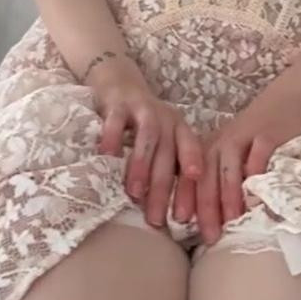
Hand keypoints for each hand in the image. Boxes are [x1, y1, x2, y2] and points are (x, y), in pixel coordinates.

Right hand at [89, 54, 203, 226]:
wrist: (119, 81)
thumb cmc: (143, 122)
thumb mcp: (162, 139)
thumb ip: (168, 167)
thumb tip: (176, 216)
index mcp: (180, 128)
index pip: (193, 153)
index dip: (193, 181)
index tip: (190, 206)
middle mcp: (165, 118)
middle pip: (169, 154)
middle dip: (163, 188)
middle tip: (156, 218)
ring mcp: (143, 108)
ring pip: (148, 136)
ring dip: (142, 165)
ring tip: (135, 192)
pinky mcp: (119, 103)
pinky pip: (117, 120)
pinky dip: (114, 137)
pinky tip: (108, 156)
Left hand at [174, 94, 300, 245]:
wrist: (283, 102)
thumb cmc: (254, 138)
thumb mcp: (231, 155)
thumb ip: (219, 179)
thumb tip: (206, 222)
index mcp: (208, 149)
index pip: (191, 176)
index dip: (185, 198)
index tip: (180, 222)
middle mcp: (221, 142)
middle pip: (208, 176)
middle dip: (206, 207)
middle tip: (209, 236)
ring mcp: (243, 137)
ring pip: (229, 168)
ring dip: (228, 196)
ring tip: (231, 222)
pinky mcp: (266, 135)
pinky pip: (258, 156)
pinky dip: (256, 176)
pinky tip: (257, 197)